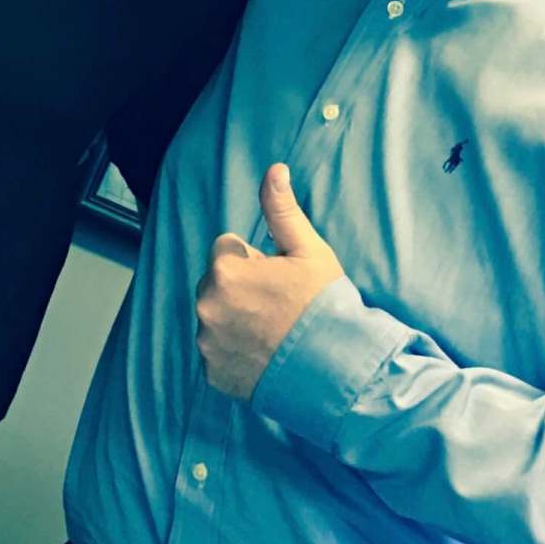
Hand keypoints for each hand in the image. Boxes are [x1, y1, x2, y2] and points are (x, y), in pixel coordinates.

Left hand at [194, 164, 344, 400]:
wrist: (337, 370)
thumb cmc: (325, 306)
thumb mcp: (308, 251)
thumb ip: (281, 210)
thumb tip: (273, 170)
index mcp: (225, 270)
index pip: (227, 248)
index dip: (256, 261)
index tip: (279, 279)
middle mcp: (207, 306)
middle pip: (217, 282)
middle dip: (240, 288)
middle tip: (278, 306)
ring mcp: (208, 343)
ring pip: (215, 315)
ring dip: (234, 319)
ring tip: (273, 332)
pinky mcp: (213, 373)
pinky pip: (217, 351)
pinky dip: (234, 351)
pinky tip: (264, 355)